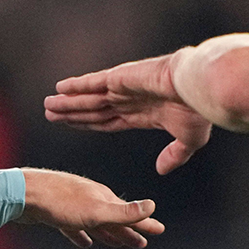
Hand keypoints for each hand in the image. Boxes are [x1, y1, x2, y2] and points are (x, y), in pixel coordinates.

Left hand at [17, 168, 164, 248]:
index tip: (159, 230)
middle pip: (114, 219)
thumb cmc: (59, 202)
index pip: (130, 213)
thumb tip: (152, 206)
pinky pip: (74, 227)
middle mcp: (90, 199)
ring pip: (95, 223)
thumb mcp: (96, 210)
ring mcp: (72, 205)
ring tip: (116, 244)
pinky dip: (81, 235)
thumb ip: (123, 211)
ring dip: (107, 234)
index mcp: (103, 198)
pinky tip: (83, 243)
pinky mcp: (55, 214)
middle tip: (141, 243)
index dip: (145, 223)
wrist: (22, 193)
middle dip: (128, 231)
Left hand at [44, 53, 213, 174]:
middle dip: (71, 113)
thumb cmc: (198, 112)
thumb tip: (161, 171)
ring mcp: (123, 88)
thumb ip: (173, 156)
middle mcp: (129, 100)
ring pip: (88, 98)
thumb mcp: (188, 141)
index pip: (107, 121)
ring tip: (48, 106)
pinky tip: (60, 88)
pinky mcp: (120, 77)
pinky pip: (92, 83)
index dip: (88, 124)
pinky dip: (76, 86)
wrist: (200, 88)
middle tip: (49, 115)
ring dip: (67, 103)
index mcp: (142, 114)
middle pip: (92, 110)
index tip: (71, 125)